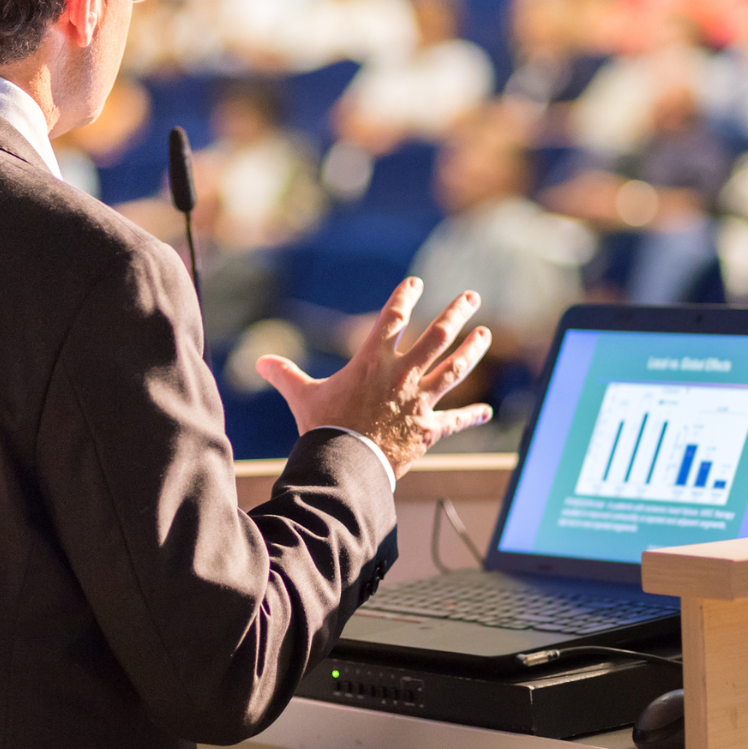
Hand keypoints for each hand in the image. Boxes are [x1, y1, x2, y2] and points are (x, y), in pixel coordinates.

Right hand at [256, 278, 492, 480]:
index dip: (405, 297)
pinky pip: (455, 421)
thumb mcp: (302, 397)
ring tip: (484, 335)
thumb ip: (285, 375)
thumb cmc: (323, 428)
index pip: (393, 318)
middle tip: (471, 297)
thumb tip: (259, 361)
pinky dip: (472, 416)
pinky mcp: (428, 430)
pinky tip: (487, 411)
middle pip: (437, 337)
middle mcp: (402, 375)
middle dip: (456, 314)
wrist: (346, 466)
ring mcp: (419, 401)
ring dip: (471, 351)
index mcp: (373, 361)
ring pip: (454, 370)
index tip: (416, 283)